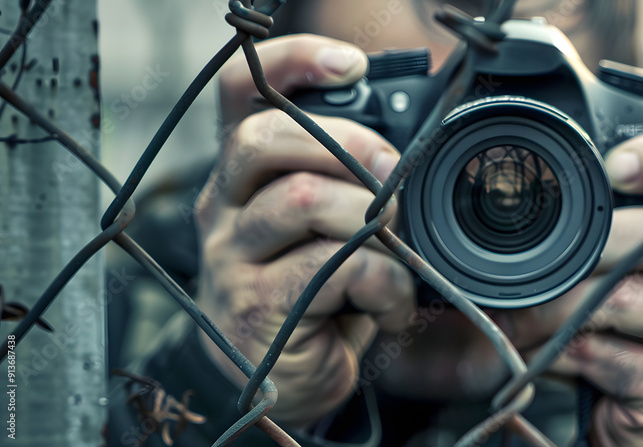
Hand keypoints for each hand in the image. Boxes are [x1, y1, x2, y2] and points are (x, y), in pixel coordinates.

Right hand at [196, 35, 413, 427]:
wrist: (288, 380)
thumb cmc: (317, 293)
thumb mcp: (327, 228)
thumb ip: (344, 182)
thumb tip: (403, 152)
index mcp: (242, 176)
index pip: (240, 94)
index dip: (291, 64)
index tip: (351, 65)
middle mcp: (222, 208)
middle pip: (263, 139)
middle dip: (347, 144)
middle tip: (392, 174)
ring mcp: (230, 258)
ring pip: (301, 199)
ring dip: (371, 220)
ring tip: (396, 251)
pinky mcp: (256, 307)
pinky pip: (332, 268)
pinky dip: (382, 282)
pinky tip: (390, 305)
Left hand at [502, 131, 642, 445]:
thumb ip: (620, 225)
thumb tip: (533, 196)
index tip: (613, 165)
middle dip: (592, 244)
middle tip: (536, 259)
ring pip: (625, 298)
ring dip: (557, 308)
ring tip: (526, 315)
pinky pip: (608, 355)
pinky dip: (563, 353)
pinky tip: (549, 353)